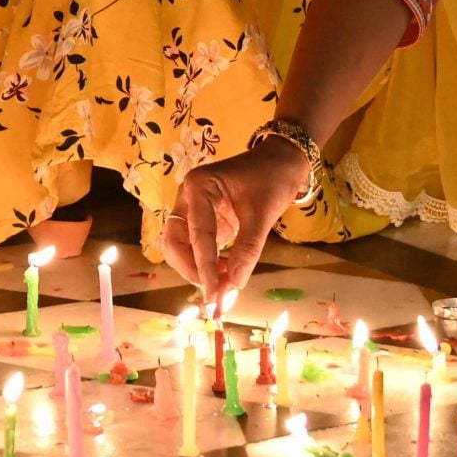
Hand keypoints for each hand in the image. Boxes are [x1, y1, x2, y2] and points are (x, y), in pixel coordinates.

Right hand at [164, 138, 309, 299]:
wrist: (281, 163)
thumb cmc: (271, 180)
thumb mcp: (262, 214)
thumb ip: (247, 249)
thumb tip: (235, 284)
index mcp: (199, 187)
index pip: (197, 234)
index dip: (204, 266)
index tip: (213, 293)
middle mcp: (189, 197)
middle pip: (175, 241)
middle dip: (191, 268)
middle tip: (214, 292)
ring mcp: (193, 209)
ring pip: (180, 246)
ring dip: (195, 268)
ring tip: (222, 285)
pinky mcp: (203, 220)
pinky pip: (196, 246)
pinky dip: (204, 263)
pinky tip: (222, 276)